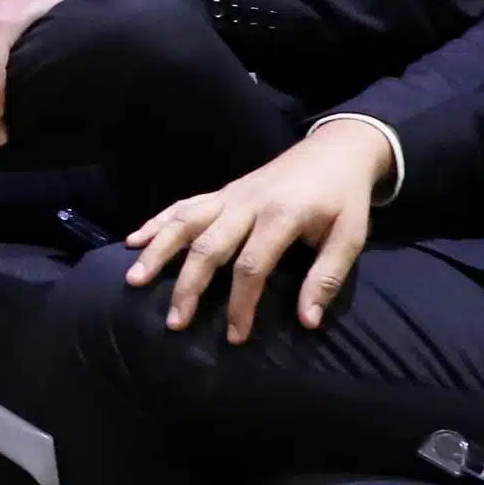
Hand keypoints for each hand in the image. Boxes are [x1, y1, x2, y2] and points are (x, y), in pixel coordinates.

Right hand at [121, 117, 396, 345]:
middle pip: (208, 246)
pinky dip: (156, 222)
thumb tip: (307, 321)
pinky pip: (183, 205)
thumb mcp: (349, 237)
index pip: (251, 265)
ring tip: (135, 279)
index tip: (235, 336)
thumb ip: (326, 277)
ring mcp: (230, 195)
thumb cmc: (344, 198)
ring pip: (185, 222)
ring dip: (158, 250)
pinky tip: (134, 240)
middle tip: (174, 322)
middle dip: (188, 286)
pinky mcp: (222, 191)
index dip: (240, 303)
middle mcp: (247, 204)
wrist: (336, 149)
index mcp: (280, 215)